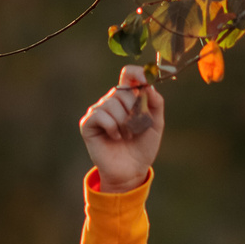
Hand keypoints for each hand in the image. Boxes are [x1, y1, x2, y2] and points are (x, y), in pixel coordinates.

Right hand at [79, 65, 162, 191]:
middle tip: (135, 129)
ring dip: (124, 123)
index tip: (147, 81)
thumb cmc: (143, 146)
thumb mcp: (155, 123)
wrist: (132, 170)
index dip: (137, 73)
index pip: (128, 74)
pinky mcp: (88, 123)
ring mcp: (98, 111)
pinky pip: (100, 115)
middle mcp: (111, 101)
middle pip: (123, 91)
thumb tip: (148, 85)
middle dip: (134, 111)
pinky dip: (112, 127)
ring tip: (126, 136)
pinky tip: (114, 137)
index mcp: (128, 97)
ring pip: (112, 104)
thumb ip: (155, 102)